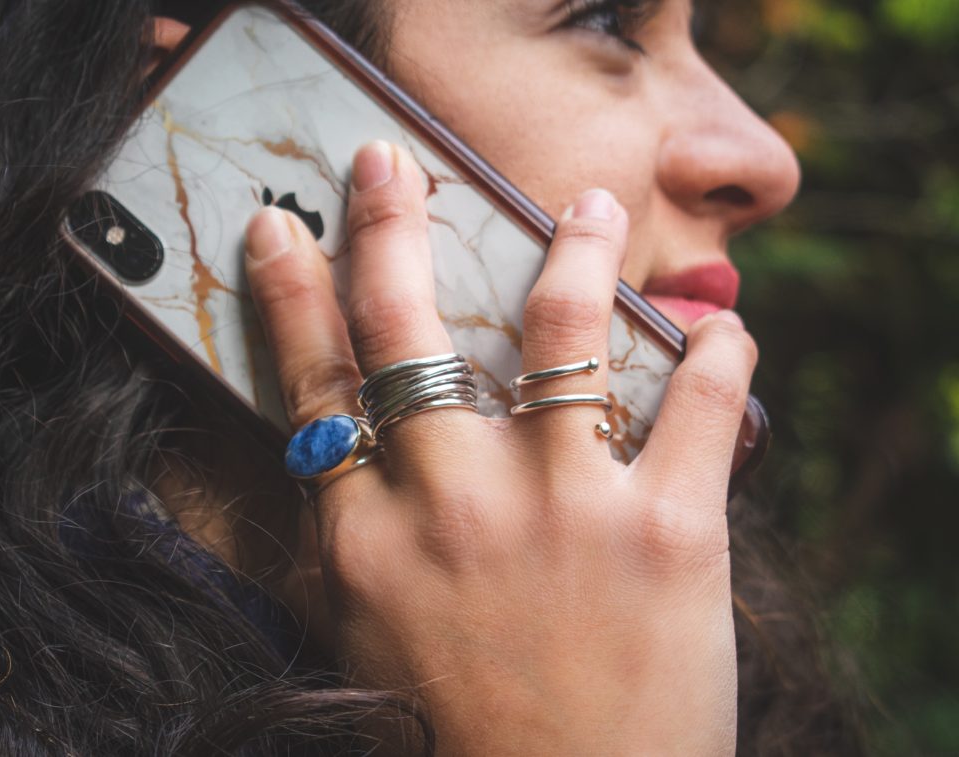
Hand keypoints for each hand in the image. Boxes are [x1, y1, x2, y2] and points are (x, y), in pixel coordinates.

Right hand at [245, 141, 756, 755]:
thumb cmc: (455, 727)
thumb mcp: (367, 632)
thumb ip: (346, 534)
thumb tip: (334, 446)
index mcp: (370, 539)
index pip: (316, 386)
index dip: (292, 295)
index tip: (279, 229)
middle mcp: (455, 508)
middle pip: (406, 334)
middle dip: (389, 230)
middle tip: (388, 162)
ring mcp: (565, 513)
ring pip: (560, 332)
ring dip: (575, 252)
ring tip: (588, 205)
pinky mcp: (670, 536)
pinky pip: (703, 406)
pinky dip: (718, 351)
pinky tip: (718, 323)